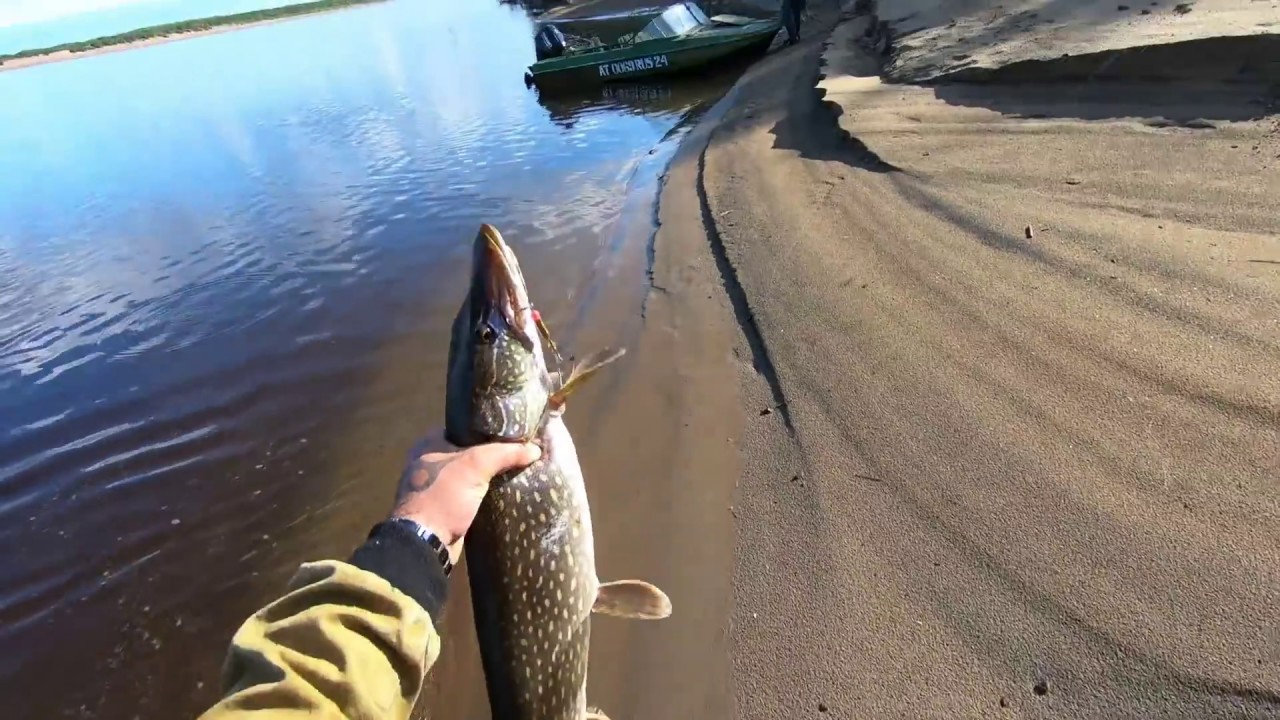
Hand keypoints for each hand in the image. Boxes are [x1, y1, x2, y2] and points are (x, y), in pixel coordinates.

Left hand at [391, 430, 540, 555]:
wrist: (424, 544)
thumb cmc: (443, 496)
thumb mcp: (475, 466)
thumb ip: (504, 453)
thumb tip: (535, 449)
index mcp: (428, 443)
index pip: (466, 428)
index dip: (489, 430)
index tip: (514, 433)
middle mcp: (429, 461)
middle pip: (470, 452)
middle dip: (493, 455)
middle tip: (520, 453)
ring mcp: (436, 487)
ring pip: (472, 476)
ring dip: (490, 477)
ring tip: (519, 472)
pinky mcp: (445, 508)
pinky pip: (471, 495)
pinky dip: (486, 495)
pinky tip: (506, 493)